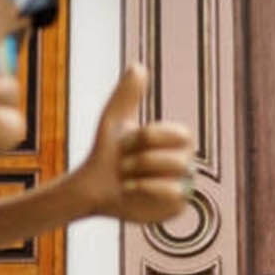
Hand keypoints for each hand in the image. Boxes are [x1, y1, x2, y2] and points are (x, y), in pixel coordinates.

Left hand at [82, 64, 192, 223]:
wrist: (91, 187)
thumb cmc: (106, 152)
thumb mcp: (114, 120)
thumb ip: (127, 94)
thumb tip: (138, 66)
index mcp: (176, 141)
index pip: (181, 135)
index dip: (151, 138)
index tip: (127, 143)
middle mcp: (183, 163)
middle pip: (178, 160)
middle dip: (143, 161)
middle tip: (123, 166)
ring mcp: (181, 186)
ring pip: (177, 179)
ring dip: (144, 178)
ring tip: (125, 180)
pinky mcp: (174, 207)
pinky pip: (175, 198)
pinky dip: (150, 192)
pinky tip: (130, 190)